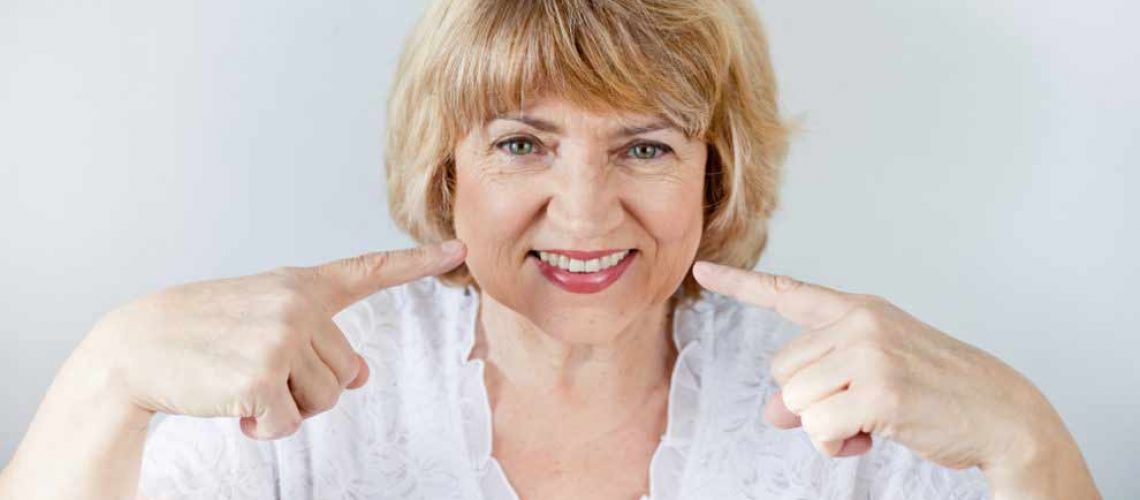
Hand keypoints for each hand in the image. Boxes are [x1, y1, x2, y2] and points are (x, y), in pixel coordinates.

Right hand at [85, 240, 465, 439]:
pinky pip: (289, 424)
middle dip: (309, 388)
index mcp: (301, 285)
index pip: (370, 270)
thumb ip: (317, 339)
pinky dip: (264, 429)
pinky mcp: (263, 375)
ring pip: (324, 401)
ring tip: (246, 385)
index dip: (419, 262)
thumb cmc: (204, 333)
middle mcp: (298, 304)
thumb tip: (364, 375)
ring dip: (286, 409)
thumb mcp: (266, 321)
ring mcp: (282, 337)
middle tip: (260, 371)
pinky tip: (235, 405)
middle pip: (347, 372)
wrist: (137, 346)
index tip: (459, 248)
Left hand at [691, 261, 1076, 473]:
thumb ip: (818, 382)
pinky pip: (819, 429)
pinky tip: (873, 437)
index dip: (740, 283)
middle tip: (859, 407)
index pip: (788, 293)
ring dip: (826, 428)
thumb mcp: (871, 374)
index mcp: (857, 309)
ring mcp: (869, 354)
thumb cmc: (935, 389)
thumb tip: (773, 412)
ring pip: (796, 403)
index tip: (703, 269)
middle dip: (811, 401)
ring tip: (871, 421)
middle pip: (783, 371)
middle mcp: (859, 323)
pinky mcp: (879, 392)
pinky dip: (838, 446)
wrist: (1000, 410)